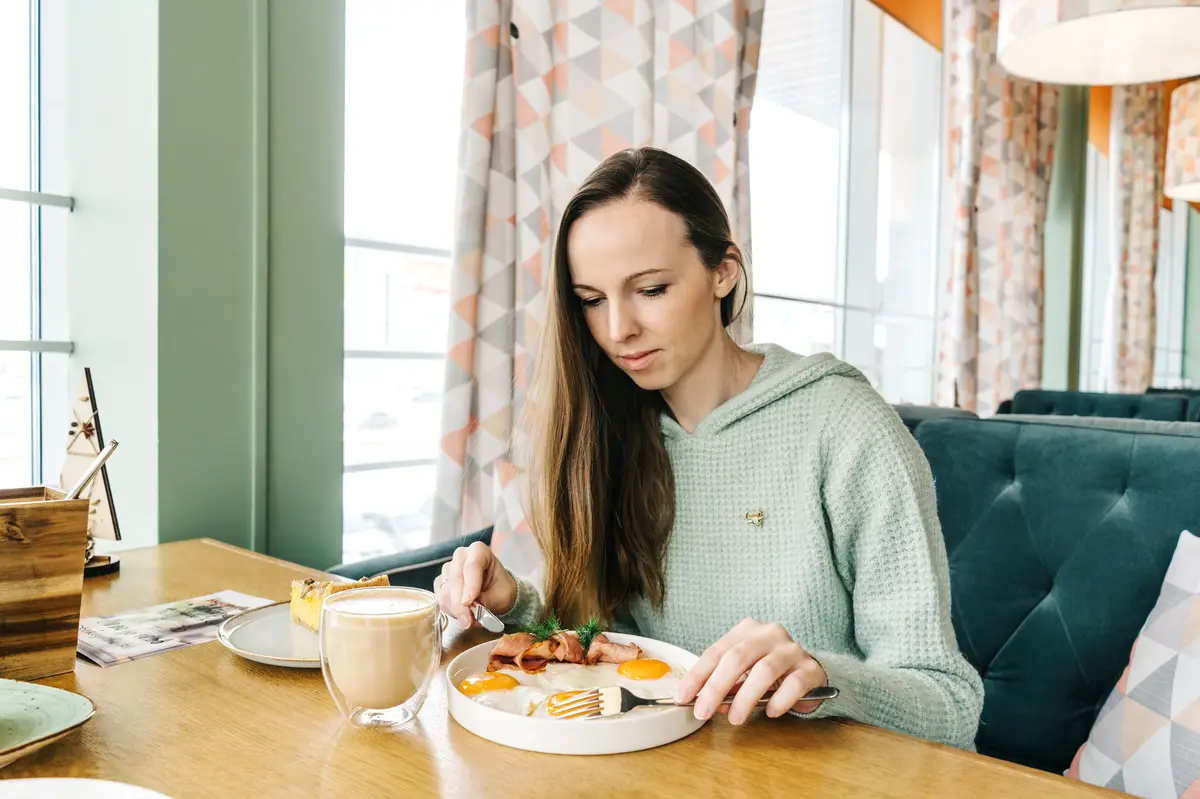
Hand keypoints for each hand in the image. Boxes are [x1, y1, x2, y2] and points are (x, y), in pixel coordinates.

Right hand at [434, 541, 516, 628]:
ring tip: (471, 620)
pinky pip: (440, 598)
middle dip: (460, 603)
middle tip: (468, 621)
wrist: (497, 594)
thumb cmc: (501, 590)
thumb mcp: (501, 596)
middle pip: (456, 579)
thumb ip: (486, 600)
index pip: (472, 566)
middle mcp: (461, 556)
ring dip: (456, 610)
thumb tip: (469, 609)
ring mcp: (449, 569)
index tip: (468, 602)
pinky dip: (451, 611)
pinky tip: (463, 616)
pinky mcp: (441, 582)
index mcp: (479, 551)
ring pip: (445, 591)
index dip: (470, 585)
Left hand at [674, 619, 828, 724]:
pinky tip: (771, 712)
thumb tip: (706, 702)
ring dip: (745, 698)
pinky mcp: (810, 668)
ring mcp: (791, 649)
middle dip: (716, 688)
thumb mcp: (743, 674)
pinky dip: (779, 700)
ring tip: (735, 719)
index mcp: (746, 630)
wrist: (808, 673)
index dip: (698, 675)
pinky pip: (793, 684)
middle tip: (704, 712)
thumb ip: (726, 684)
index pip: (716, 651)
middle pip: (737, 658)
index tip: (683, 697)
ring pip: (764, 670)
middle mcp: (769, 634)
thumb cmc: (768, 671)